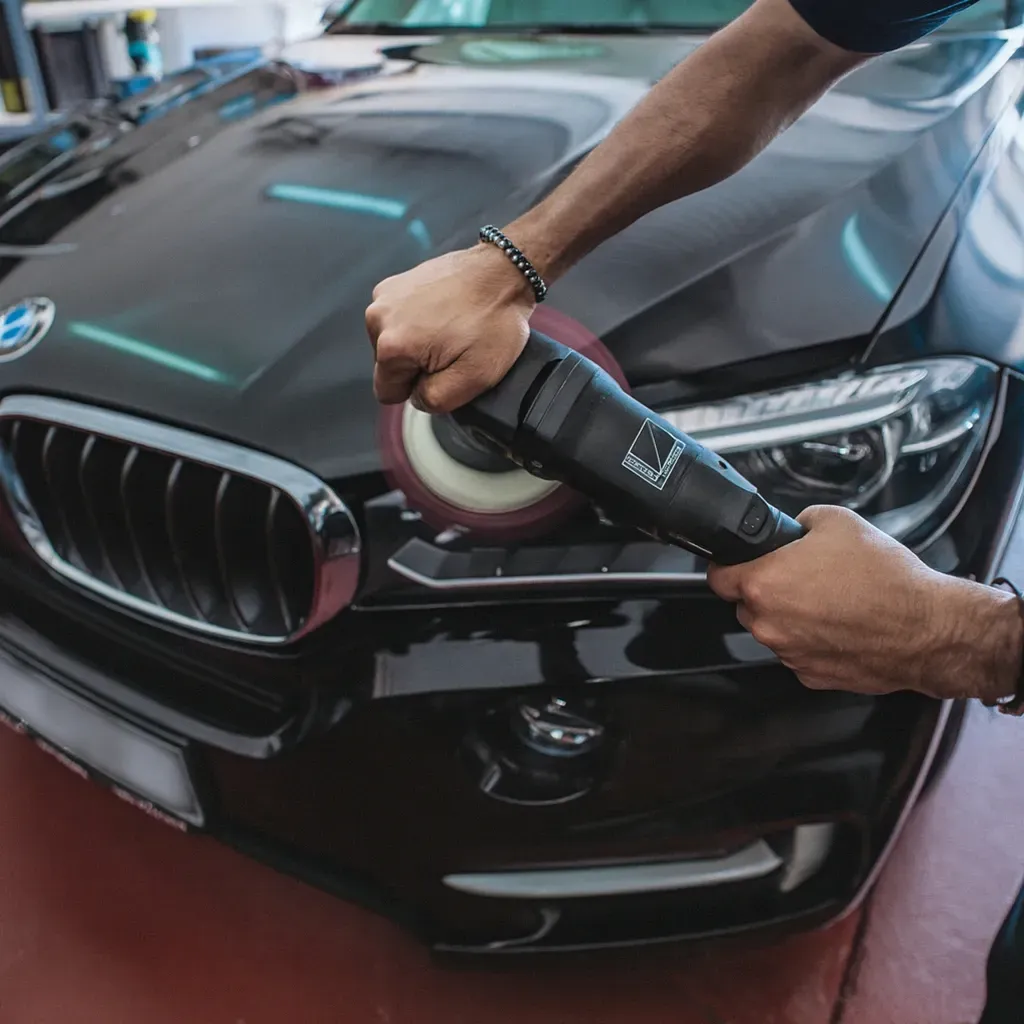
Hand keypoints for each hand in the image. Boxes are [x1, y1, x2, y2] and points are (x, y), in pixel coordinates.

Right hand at [365, 244, 536, 413]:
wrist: (503, 271)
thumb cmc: (492, 322)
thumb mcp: (472, 379)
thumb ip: (434, 399)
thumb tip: (415, 396)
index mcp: (390, 346)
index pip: (389, 392)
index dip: (418, 388)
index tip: (444, 368)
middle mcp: (377, 317)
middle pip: (389, 365)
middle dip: (417, 364)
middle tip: (452, 347)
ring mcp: (385, 295)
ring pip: (393, 341)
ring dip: (417, 342)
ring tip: (449, 327)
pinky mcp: (396, 282)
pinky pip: (399, 318)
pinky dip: (418, 320)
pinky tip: (444, 311)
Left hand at [707, 505, 1021, 701]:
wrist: (928, 628)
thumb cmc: (887, 578)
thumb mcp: (837, 522)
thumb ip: (799, 522)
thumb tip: (790, 529)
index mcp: (764, 583)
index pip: (717, 577)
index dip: (729, 565)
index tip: (740, 562)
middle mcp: (768, 623)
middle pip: (746, 604)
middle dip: (767, 590)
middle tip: (803, 577)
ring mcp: (788, 653)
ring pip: (773, 629)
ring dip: (791, 616)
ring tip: (831, 600)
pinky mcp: (810, 675)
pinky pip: (798, 651)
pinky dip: (812, 640)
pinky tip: (840, 625)